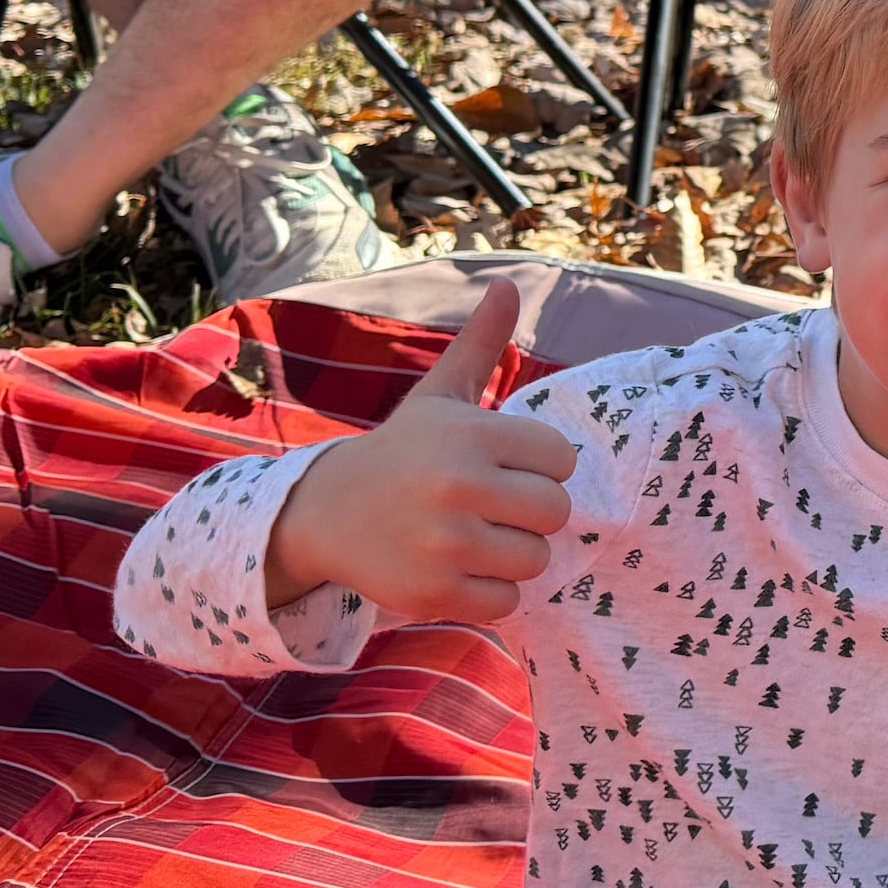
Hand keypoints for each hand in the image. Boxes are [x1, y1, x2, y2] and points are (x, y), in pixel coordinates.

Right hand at [264, 283, 576, 624]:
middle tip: (490, 505)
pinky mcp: (433, 593)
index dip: (539, 465)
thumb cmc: (402, 451)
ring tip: (473, 536)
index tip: (503, 465)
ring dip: (511, 554)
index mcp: (471, 434)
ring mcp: (445, 544)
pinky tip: (457, 569)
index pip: (562, 459)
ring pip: (535, 560)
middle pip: (556, 513)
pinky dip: (490, 593)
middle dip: (530, 513)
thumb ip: (480, 343)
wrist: (325, 513)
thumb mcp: (439, 395)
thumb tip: (507, 284)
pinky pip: (505, 603)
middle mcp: (459, 486)